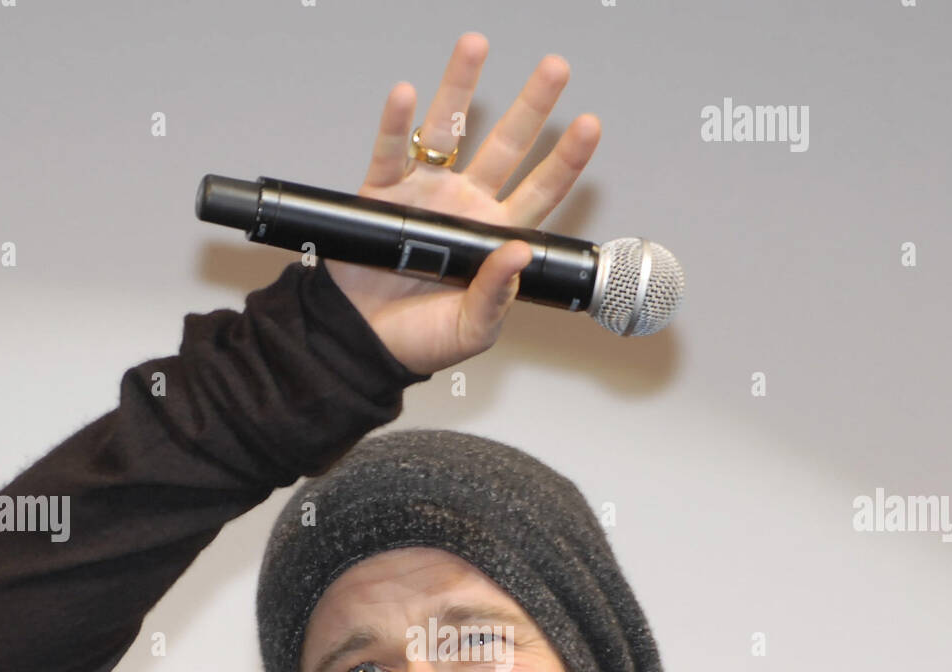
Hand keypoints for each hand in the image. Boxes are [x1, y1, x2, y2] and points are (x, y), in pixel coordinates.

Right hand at [323, 32, 601, 376]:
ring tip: (475, 47)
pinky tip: (408, 96)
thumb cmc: (418, 343)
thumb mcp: (471, 331)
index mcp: (493, 238)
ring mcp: (425, 194)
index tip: (590, 124)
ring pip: (447, 132)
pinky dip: (397, 123)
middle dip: (532, 106)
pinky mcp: (383, 194)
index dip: (565, 159)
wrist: (361, 344)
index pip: (540, 192)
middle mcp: (464, 207)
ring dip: (461, 88)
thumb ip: (497, 294)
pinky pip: (391, 151)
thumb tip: (517, 254)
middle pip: (506, 146)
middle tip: (555, 68)